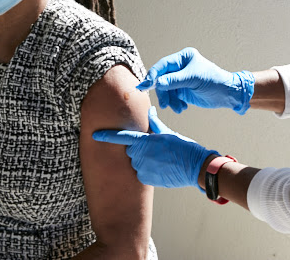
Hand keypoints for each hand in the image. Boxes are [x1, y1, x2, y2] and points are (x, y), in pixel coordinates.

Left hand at [92, 107, 217, 189]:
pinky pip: (140, 172)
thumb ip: (155, 123)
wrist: (194, 168)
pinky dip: (147, 170)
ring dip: (143, 159)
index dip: (107, 136)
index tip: (94, 134)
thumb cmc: (183, 148)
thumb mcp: (168, 133)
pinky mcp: (145, 179)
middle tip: (156, 149)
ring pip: (136, 161)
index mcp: (145, 141)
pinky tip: (161, 168)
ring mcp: (142, 169)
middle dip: (139, 148)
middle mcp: (140, 155)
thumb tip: (149, 111)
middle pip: (131, 149)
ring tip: (161, 159)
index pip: (122, 137)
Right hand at [137, 47, 254, 113]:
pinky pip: (171, 97)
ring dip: (169, 100)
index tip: (145, 86)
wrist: (228, 95)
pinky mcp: (182, 90)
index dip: (153, 75)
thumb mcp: (194, 79)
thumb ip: (174, 81)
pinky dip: (174, 103)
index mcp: (183, 58)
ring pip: (165, 90)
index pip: (163, 65)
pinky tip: (182, 107)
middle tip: (165, 104)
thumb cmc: (215, 81)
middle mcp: (180, 67)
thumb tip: (157, 83)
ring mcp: (180, 79)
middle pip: (162, 79)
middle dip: (163, 92)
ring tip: (178, 108)